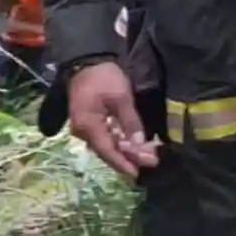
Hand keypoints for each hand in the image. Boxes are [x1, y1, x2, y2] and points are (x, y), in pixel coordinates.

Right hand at [66, 61, 160, 179]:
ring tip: (147, 154)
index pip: (107, 151)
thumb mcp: (121, 98)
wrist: (86, 61)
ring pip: (107, 144)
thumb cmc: (104, 77)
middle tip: (152, 161)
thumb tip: (139, 144)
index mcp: (88, 126)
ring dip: (126, 150)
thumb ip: (130, 122)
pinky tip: (134, 143)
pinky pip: (104, 136)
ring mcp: (84, 127)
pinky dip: (119, 141)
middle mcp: (83, 131)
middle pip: (107, 150)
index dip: (123, 164)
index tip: (138, 174)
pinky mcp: (89, 121)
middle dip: (129, 157)